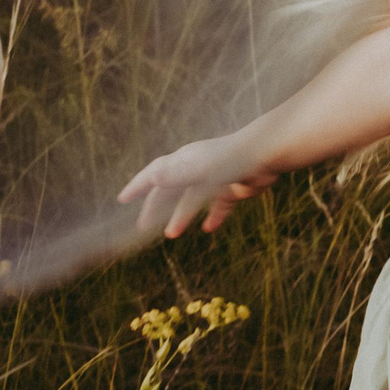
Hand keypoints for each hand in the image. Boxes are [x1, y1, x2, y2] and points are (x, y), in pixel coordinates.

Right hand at [114, 133, 274, 237]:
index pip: (154, 174)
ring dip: (180, 216)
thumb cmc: (232, 158)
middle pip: (170, 190)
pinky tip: (209, 229)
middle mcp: (197, 168)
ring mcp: (215, 178)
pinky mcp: (233, 187)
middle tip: (143, 227)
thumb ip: (177, 173)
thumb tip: (153, 177)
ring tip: (171, 234)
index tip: (122, 199)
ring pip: (192, 200)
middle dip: (155, 208)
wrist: (268, 154)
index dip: (137, 186)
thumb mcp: (200, 168)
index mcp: (184, 161)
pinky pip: (219, 205)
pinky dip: (213, 216)